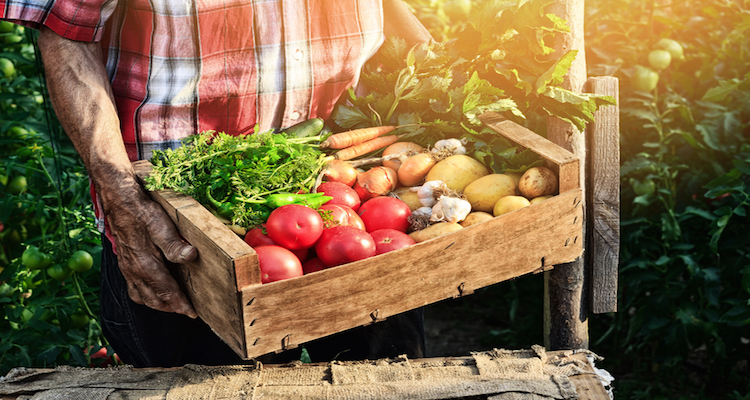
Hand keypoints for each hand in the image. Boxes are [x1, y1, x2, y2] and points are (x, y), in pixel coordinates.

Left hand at [37, 28, 198, 317]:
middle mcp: (112, 206)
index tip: (174, 306)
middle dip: (160, 293)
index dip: (150, 285)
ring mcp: (111, 191)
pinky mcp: (112, 170)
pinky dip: (162, 235)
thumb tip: (169, 196)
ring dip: (162, 277)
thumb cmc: (103, 119)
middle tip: (185, 314)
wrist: (73, 82)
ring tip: (184, 298)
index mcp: (117, 206)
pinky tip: (181, 252)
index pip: (132, 256)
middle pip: (135, 261)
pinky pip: (139, 209)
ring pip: (137, 245)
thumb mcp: (128, 156)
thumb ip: (144, 180)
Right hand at [105, 180, 198, 317]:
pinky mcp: (125, 264)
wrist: (119, 200)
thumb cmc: (142, 212)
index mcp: (145, 265)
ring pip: (142, 296)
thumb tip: (190, 257)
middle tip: (186, 311)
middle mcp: (135, 271)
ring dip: (157, 304)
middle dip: (170, 308)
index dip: (180, 305)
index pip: (166, 292)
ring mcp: (128, 269)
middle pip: (154, 300)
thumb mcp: (161, 225)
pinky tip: (153, 290)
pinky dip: (145, 295)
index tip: (192, 313)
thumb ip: (174, 244)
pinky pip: (134, 288)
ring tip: (172, 304)